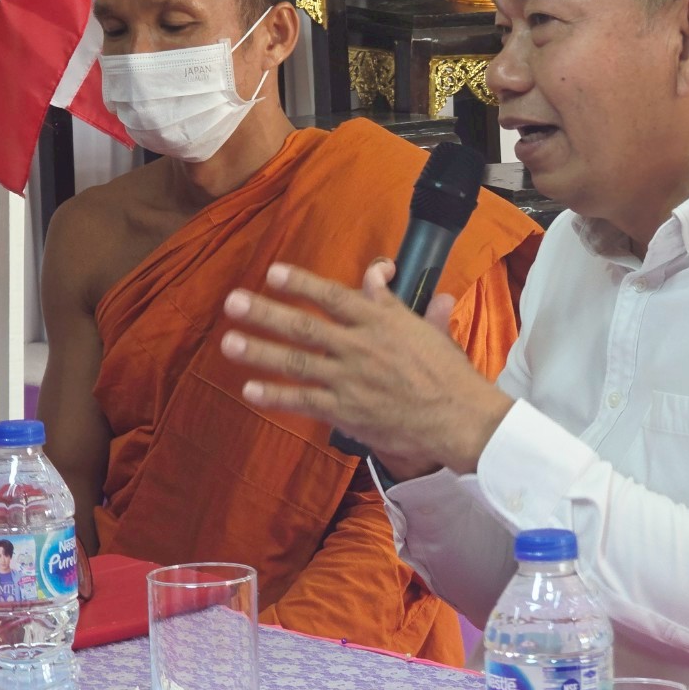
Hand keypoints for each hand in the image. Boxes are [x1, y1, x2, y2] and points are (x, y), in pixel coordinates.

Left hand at [221, 261, 513, 475]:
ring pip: (297, 362)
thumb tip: (378, 272)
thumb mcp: (425, 327)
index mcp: (382, 323)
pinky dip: (275, 395)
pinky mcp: (346, 411)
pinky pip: (304, 401)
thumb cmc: (447, 373)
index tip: (273, 272)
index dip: (302, 284)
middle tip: (234, 302)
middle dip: (266, 313)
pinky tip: (250, 389)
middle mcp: (360, 347)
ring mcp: (350, 380)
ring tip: (229, 342)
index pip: (334, 297)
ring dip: (260, 351)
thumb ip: (392, 301)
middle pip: (305, 327)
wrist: (459, 418)